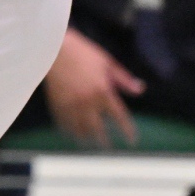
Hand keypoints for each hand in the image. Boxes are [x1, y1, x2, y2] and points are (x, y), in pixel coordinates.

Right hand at [44, 28, 144, 147]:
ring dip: (87, 138)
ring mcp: (71, 104)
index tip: (132, 140)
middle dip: (105, 140)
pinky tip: (74, 134)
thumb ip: (124, 79)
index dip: (127, 131)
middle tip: (108, 147)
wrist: (54, 48)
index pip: (119, 117)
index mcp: (103, 91)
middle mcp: (88, 101)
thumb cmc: (83, 52)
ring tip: (90, 142)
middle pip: (98, 129)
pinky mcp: (57, 104)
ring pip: (80, 129)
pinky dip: (70, 131)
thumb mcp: (108, 63)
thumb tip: (140, 90)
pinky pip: (65, 124)